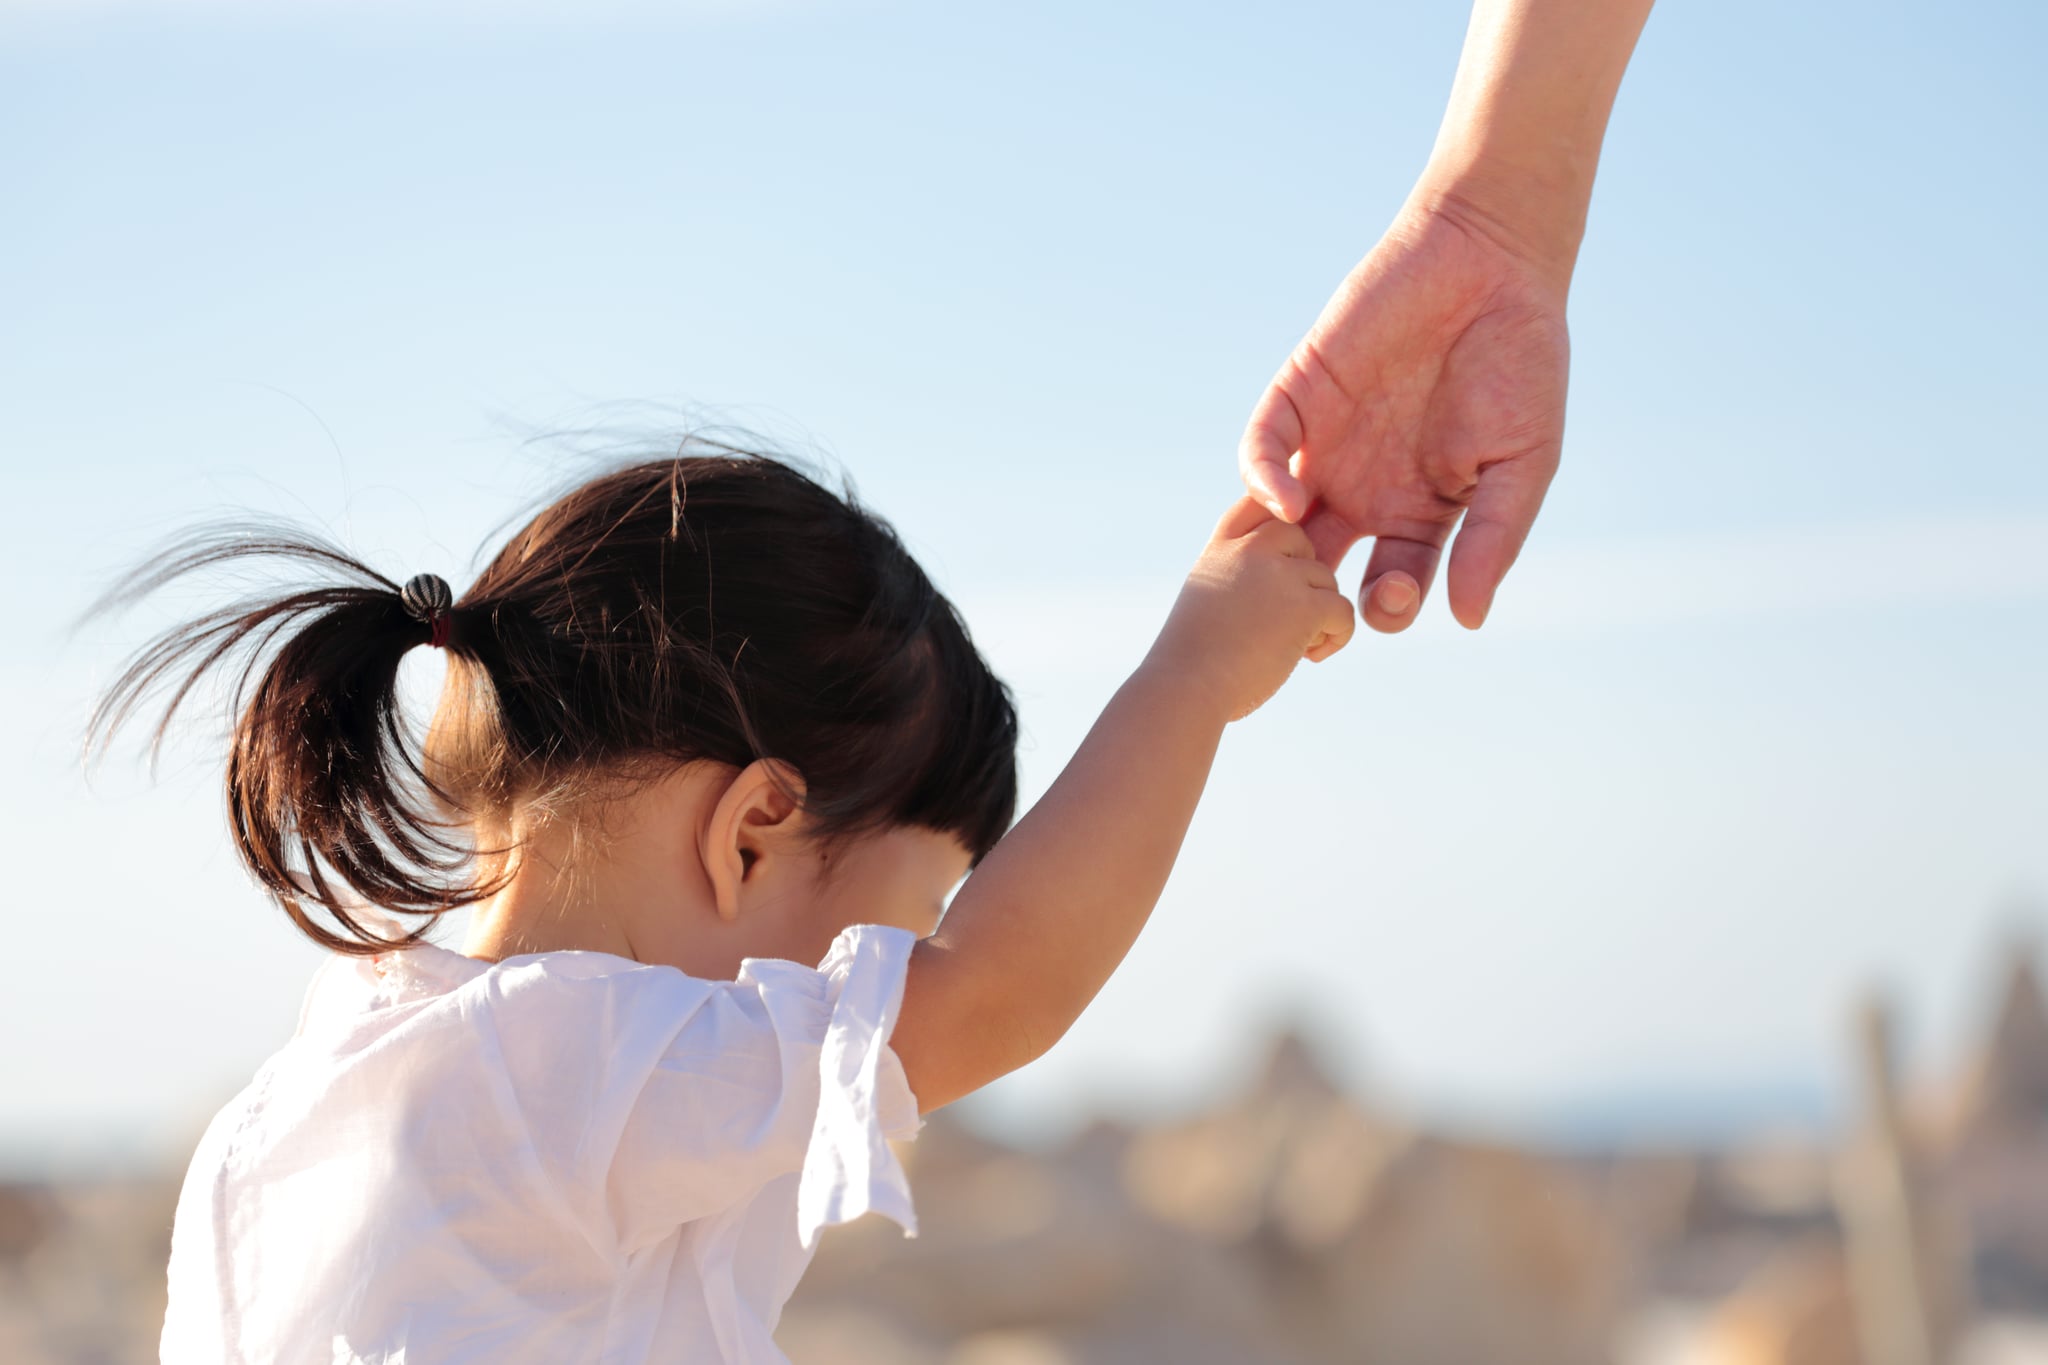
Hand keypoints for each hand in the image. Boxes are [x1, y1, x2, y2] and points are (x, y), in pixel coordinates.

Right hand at [1142, 497, 1355, 722]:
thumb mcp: (1205, 602)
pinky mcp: (1304, 605)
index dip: (1275, 520)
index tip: (1279, 557)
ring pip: (1325, 578)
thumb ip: (1236, 580)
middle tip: (1288, 618)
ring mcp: (1278, 574)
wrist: (1185, 689)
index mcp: (1219, 549)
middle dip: (1303, 574)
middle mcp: (1249, 550)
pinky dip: (1337, 636)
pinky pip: (1342, 610)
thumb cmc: (1189, 663)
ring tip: (1296, 648)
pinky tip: (1312, 657)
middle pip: (1299, 537)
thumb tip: (1277, 588)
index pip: (1255, 505)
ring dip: (1319, 614)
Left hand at [1239, 198, 1570, 632]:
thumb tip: (1468, 619)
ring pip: (1279, 518)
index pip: (1387, 586)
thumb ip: (1494, 539)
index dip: (1382, 609)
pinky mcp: (1301, 396)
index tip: (1389, 607)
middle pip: (1323, 566)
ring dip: (1275, 550)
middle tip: (1322, 606)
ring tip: (1287, 569)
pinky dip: (1264, 478)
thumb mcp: (1523, 463)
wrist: (1493, 267)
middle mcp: (1366, 489)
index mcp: (1419, 514)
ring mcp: (1328, 445)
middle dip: (1315, 597)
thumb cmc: (1523, 366)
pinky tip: (1289, 502)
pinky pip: (1263, 448)